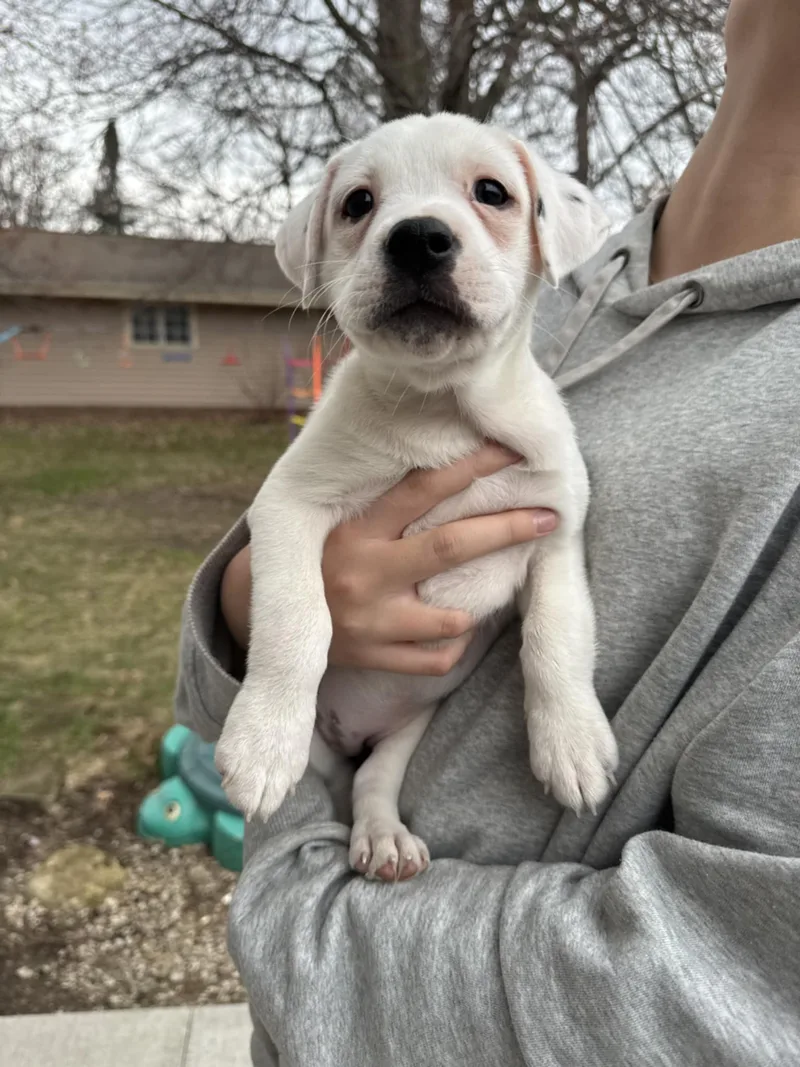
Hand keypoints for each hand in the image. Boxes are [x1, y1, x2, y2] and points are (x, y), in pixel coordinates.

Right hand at [220, 444, 558, 673]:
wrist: (260, 616)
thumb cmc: (315, 556)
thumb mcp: (336, 520)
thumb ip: (381, 499)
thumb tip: (442, 459)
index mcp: (355, 530)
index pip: (421, 490)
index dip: (470, 468)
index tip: (512, 450)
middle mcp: (363, 573)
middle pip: (450, 548)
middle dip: (506, 530)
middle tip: (549, 517)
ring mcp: (370, 622)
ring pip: (452, 616)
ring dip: (477, 606)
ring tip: (491, 592)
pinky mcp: (372, 658)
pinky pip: (436, 658)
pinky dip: (453, 644)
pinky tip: (454, 629)